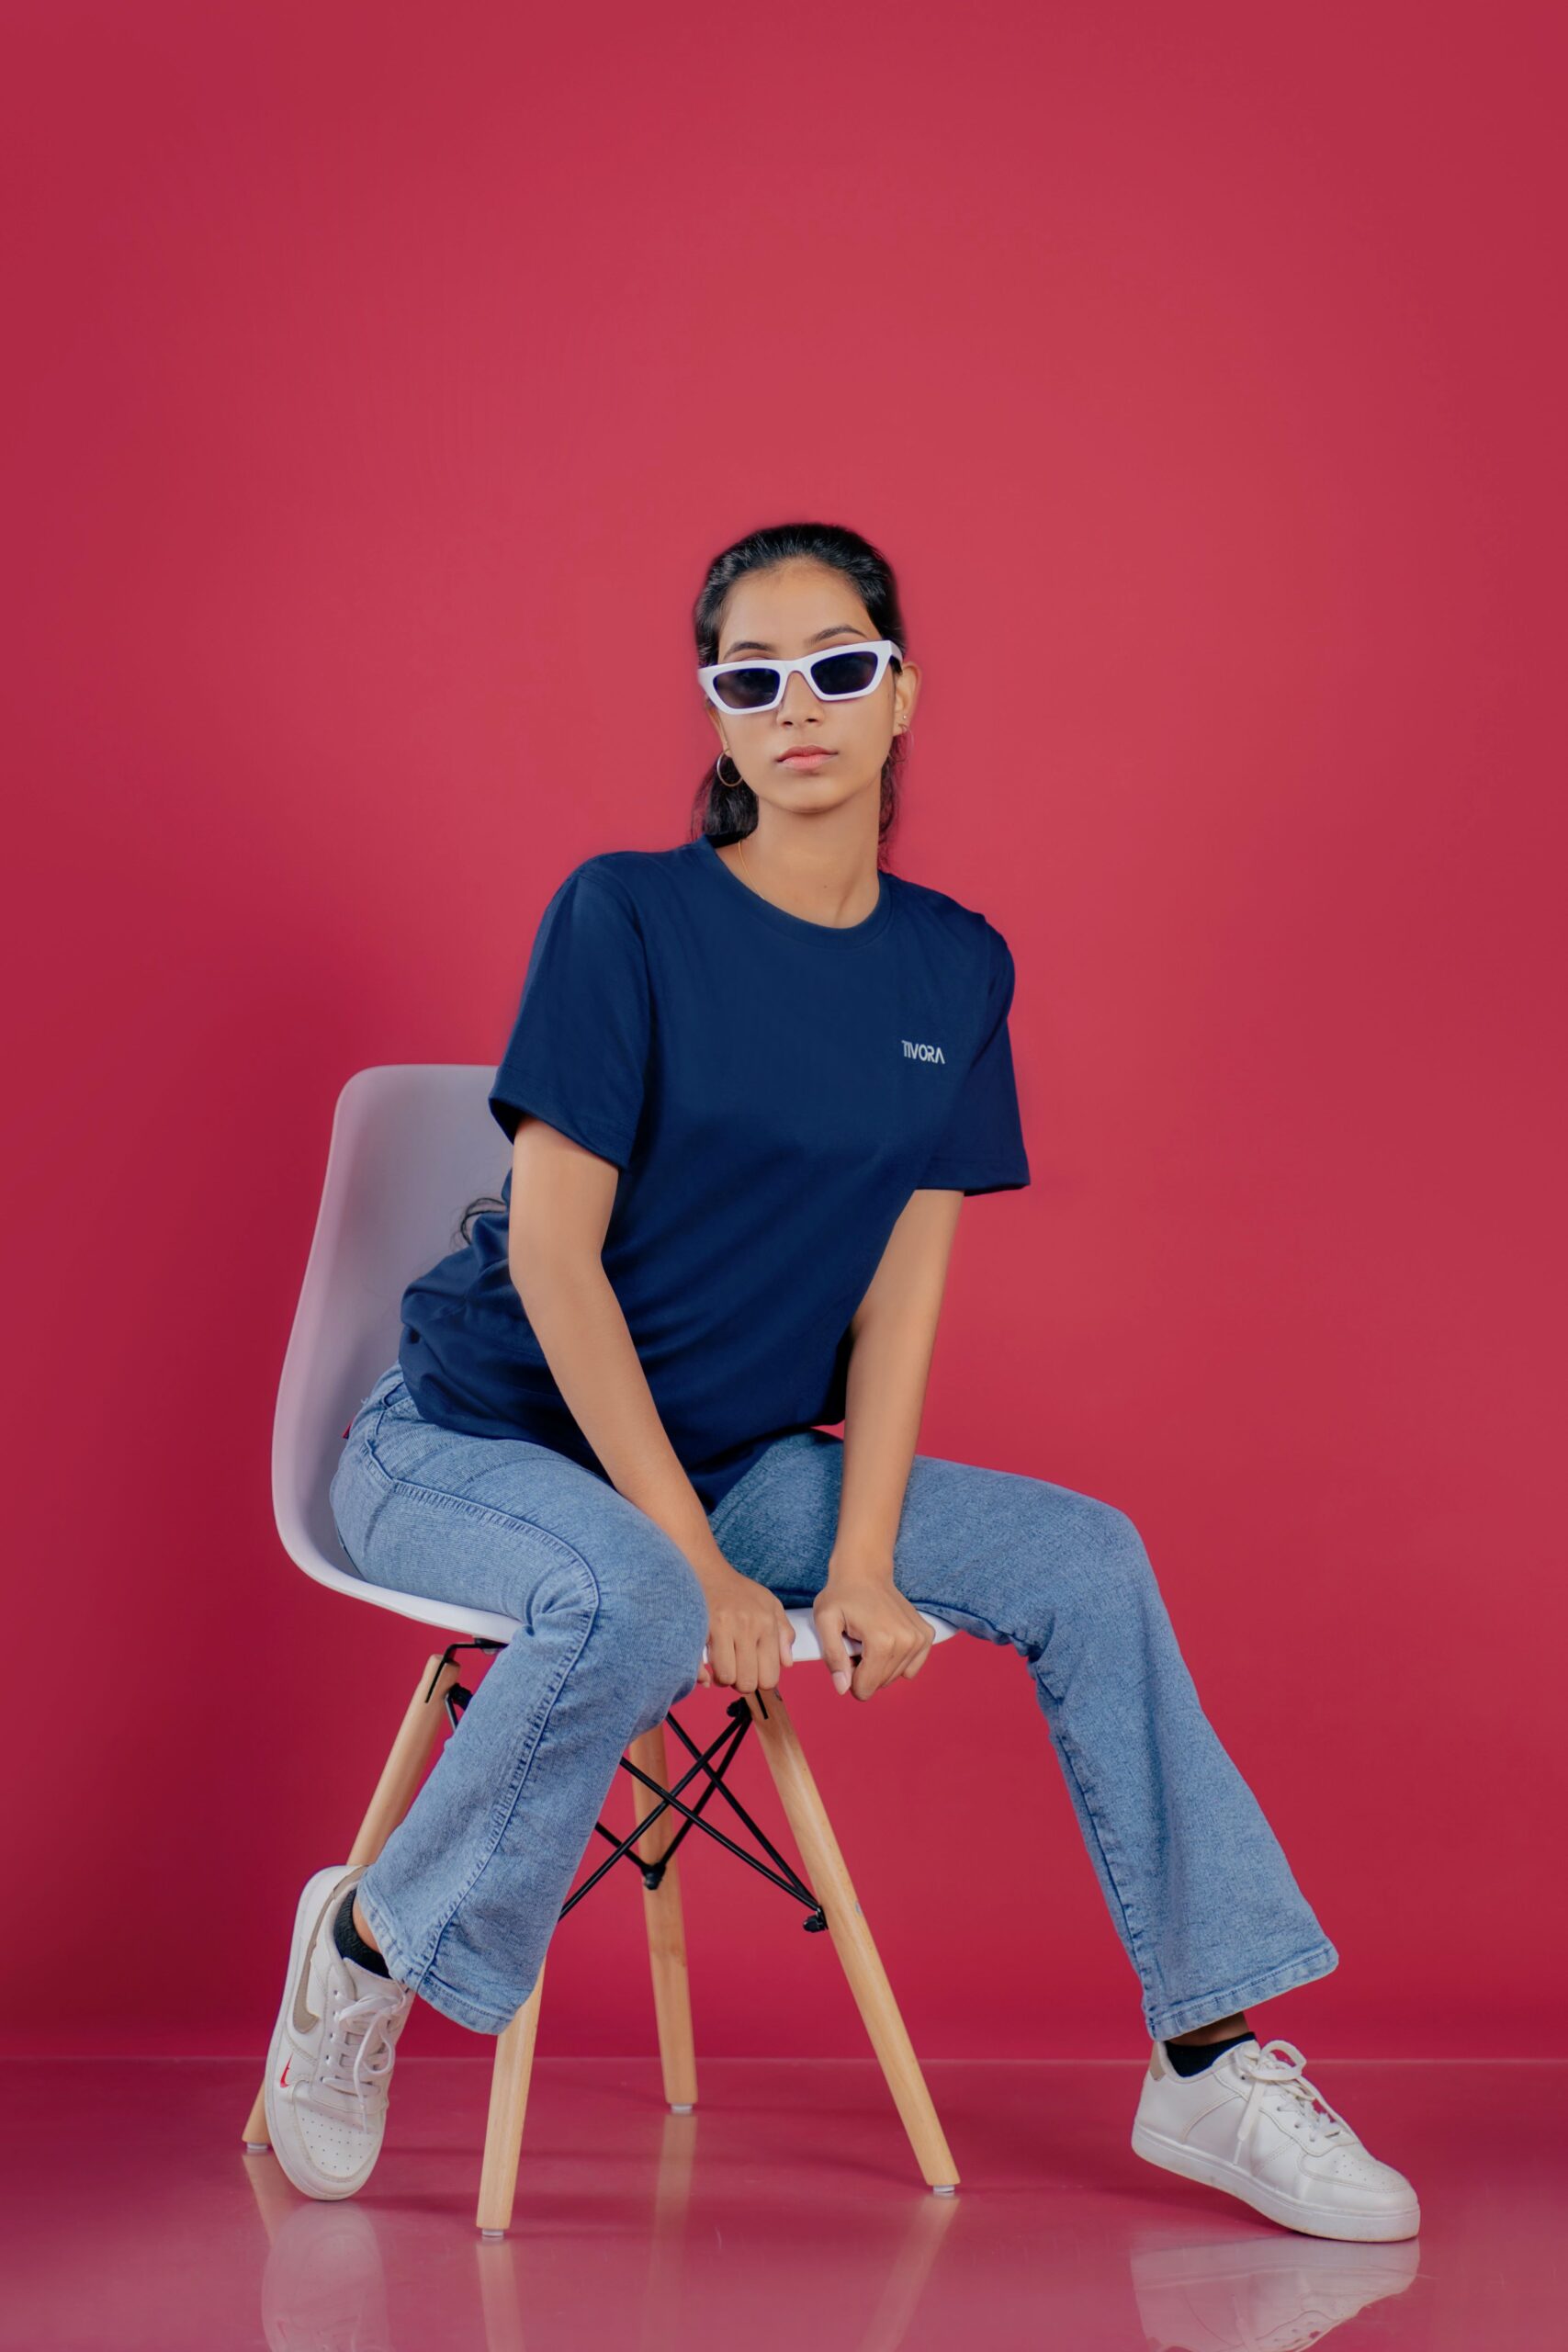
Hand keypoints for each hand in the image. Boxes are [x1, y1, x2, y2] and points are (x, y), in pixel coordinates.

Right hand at [694, 1565, 796, 1694]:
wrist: (708, 1570)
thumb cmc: (741, 1591)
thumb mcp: (771, 1605)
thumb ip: (783, 1634)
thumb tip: (787, 1663)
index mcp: (765, 1624)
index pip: (769, 1676)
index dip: (761, 1682)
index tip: (755, 1673)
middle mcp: (745, 1627)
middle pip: (747, 1682)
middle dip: (742, 1683)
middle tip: (738, 1670)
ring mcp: (720, 1627)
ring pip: (725, 1677)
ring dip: (722, 1678)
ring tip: (723, 1666)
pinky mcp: (698, 1628)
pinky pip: (699, 1667)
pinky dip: (702, 1676)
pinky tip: (706, 1671)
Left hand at [815, 1568, 933, 1701]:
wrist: (865, 1572)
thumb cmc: (842, 1595)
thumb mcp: (825, 1622)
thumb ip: (832, 1657)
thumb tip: (843, 1688)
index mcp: (882, 1642)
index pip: (865, 1688)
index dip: (849, 1677)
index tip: (845, 1654)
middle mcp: (907, 1642)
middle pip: (880, 1684)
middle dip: (864, 1671)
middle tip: (855, 1644)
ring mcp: (920, 1639)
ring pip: (895, 1678)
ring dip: (878, 1666)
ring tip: (869, 1640)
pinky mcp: (926, 1636)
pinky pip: (911, 1669)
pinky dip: (896, 1662)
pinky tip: (885, 1641)